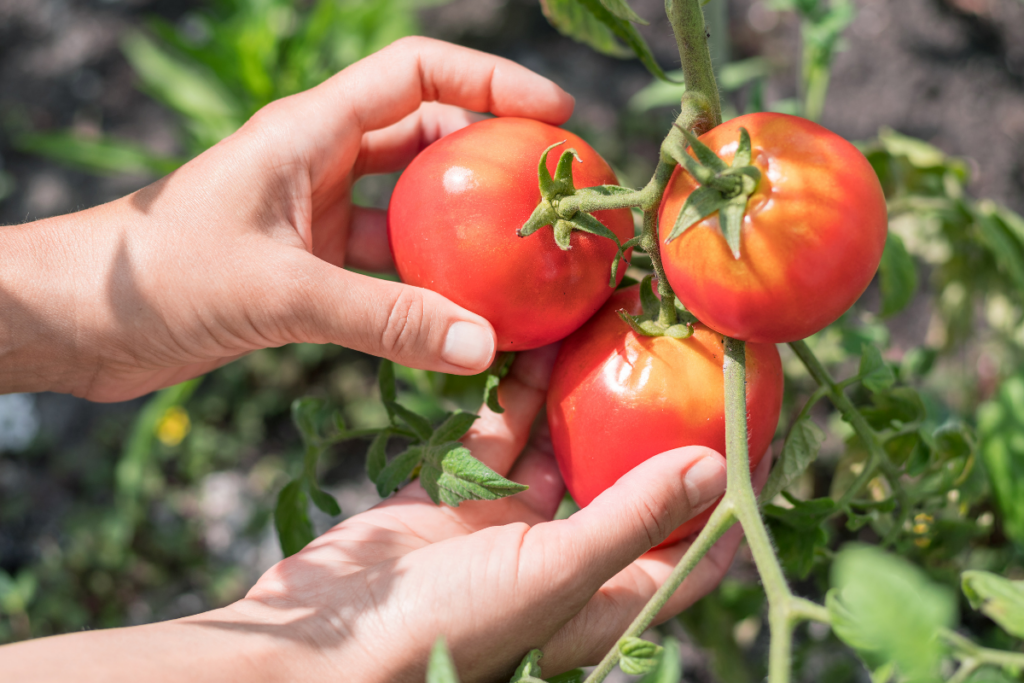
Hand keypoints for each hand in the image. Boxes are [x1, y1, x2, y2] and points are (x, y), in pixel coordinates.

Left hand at [0, 37, 574, 400]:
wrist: (79, 323)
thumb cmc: (158, 280)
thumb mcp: (280, 292)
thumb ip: (383, 320)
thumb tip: (483, 348)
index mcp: (310, 131)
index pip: (418, 73)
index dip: (491, 81)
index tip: (555, 114)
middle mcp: (319, 163)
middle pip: (427, 138)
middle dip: (490, 157)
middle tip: (551, 192)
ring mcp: (315, 216)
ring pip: (410, 210)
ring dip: (460, 231)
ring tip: (523, 260)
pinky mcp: (307, 268)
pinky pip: (385, 268)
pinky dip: (424, 289)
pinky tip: (461, 320)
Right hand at [228, 346, 767, 681]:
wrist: (325, 634)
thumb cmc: (449, 626)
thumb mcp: (553, 574)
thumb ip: (630, 520)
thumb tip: (716, 468)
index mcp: (599, 600)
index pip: (688, 553)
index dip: (728, 502)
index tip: (762, 438)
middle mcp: (561, 562)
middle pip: (626, 490)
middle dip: (655, 432)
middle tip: (689, 365)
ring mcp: (506, 528)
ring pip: (559, 451)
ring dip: (583, 401)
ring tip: (616, 337)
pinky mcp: (456, 496)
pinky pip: (497, 437)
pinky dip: (514, 397)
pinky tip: (538, 344)